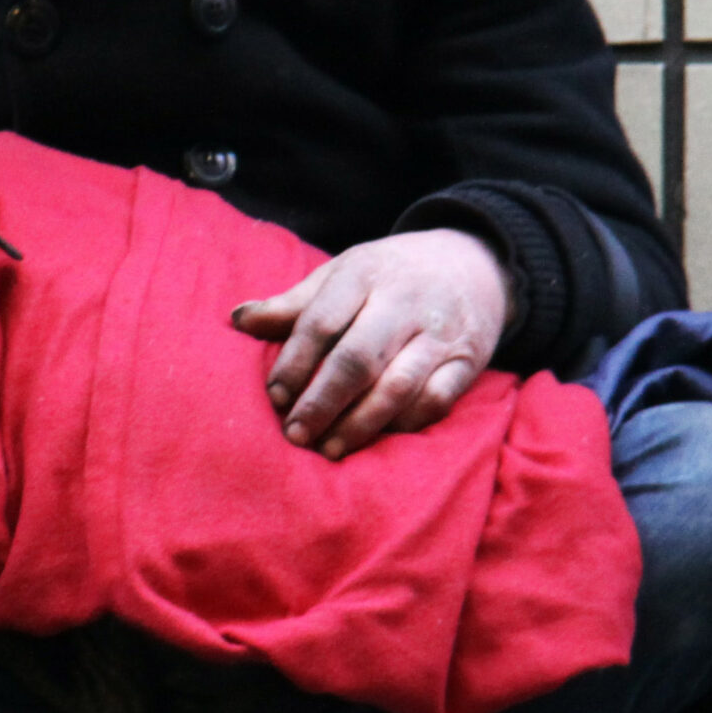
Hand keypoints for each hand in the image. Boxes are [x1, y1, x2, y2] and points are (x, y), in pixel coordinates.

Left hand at [229, 229, 513, 459]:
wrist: (474, 263)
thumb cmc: (389, 275)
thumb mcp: (342, 275)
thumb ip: (294, 303)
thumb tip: (238, 320)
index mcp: (363, 274)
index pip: (321, 322)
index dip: (294, 363)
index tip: (274, 397)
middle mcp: (404, 302)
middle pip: (358, 358)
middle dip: (322, 402)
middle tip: (295, 434)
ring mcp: (440, 333)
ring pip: (397, 386)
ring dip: (359, 424)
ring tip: (329, 449)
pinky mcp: (468, 362)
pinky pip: (436, 401)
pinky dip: (404, 424)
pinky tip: (377, 439)